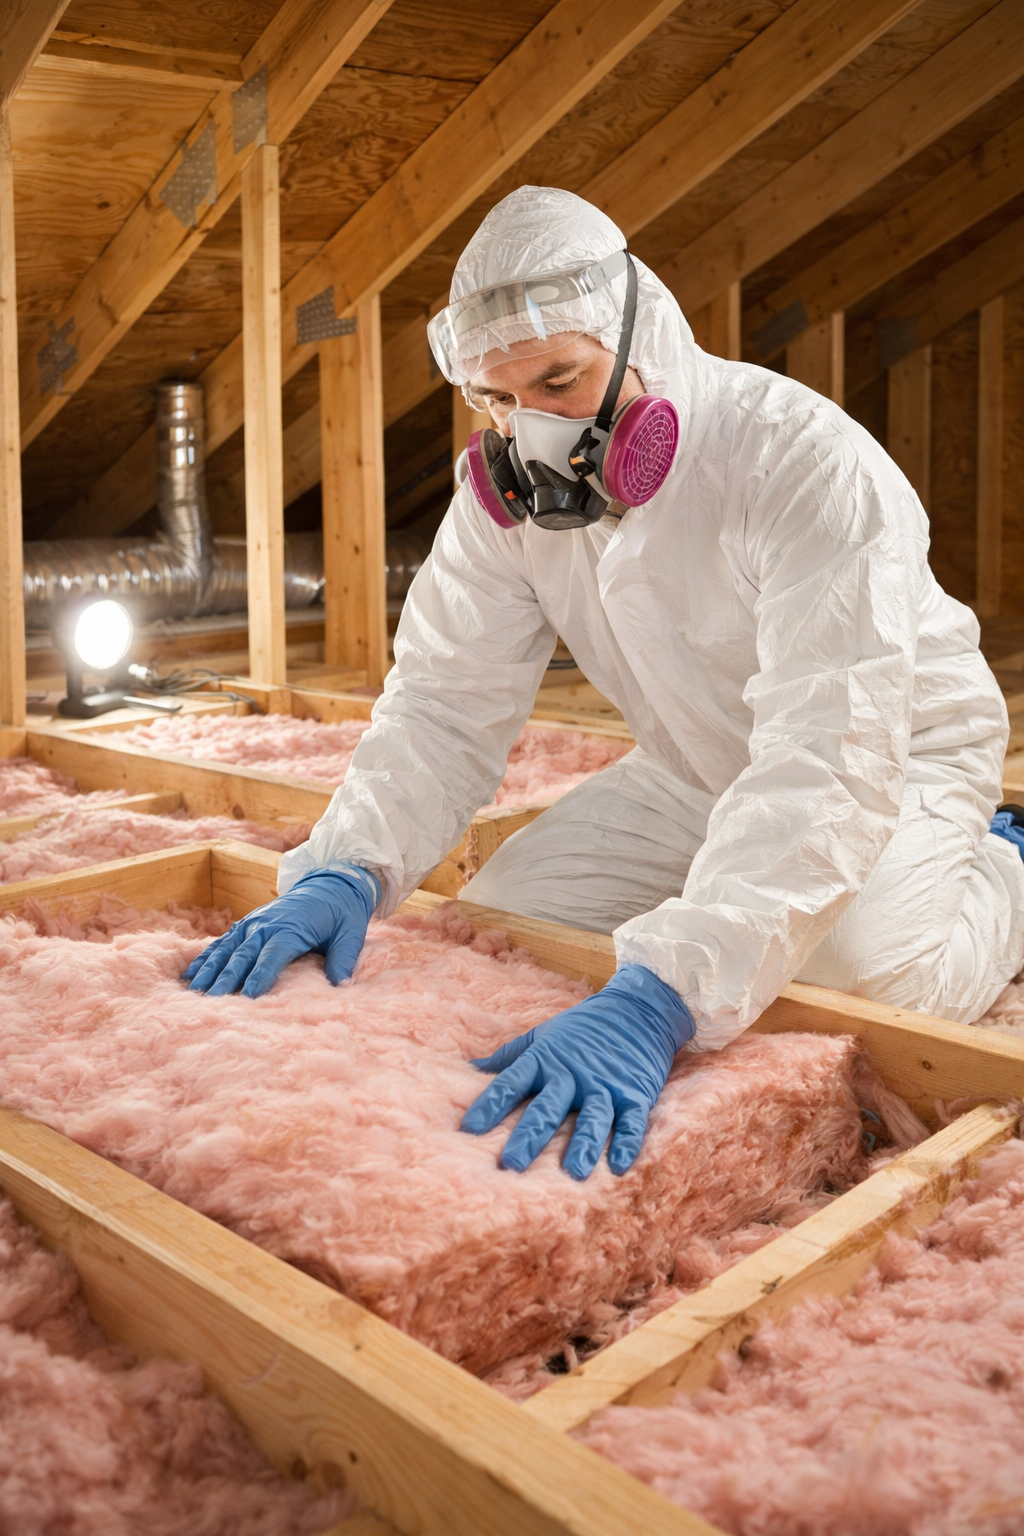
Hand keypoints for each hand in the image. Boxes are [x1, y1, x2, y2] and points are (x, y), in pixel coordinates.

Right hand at [181, 865, 379, 998]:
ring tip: (193, 991)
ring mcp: (253, 923)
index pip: (272, 956)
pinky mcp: (246, 924)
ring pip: (226, 949)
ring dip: (209, 970)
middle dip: (226, 978)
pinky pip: (222, 942)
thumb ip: (344, 959)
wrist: (330, 883)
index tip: (249, 998)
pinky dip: (205, 957)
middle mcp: (266, 925)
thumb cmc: (341, 913)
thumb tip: (341, 985)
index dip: (260, 976)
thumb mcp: (351, 933)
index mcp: (291, 928)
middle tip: (211, 1001)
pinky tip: (189, 974)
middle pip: (243, 955)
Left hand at [461, 965, 692, 1178]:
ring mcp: (605, 1085)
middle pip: (548, 1108)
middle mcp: (573, 1074)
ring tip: (572, 1173)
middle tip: (511, 1164)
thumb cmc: (581, 1028)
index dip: (490, 1105)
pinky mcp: (635, 1094)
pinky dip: (627, 1142)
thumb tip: (469, 1071)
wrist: (637, 1009)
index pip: (512, 1083)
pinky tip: (618, 1165)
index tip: (469, 1129)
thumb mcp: (542, 1036)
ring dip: (582, 1144)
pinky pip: (632, 1121)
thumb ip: (509, 1057)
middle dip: (530, 1136)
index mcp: (545, 1059)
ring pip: (592, 1118)